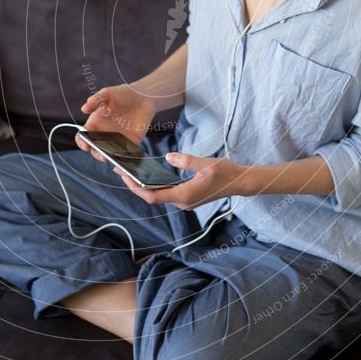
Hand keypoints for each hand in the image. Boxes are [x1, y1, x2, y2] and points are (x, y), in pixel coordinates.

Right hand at [75, 84, 155, 162]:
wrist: (143, 96)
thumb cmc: (122, 94)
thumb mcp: (108, 93)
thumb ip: (96, 100)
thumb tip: (84, 109)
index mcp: (95, 124)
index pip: (83, 137)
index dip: (82, 142)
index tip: (86, 145)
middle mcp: (104, 135)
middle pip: (96, 149)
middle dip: (97, 153)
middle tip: (102, 153)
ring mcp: (118, 141)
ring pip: (110, 155)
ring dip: (110, 158)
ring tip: (113, 157)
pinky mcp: (132, 143)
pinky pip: (127, 155)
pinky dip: (126, 159)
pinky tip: (126, 160)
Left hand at [112, 152, 247, 209]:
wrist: (240, 183)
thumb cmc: (226, 173)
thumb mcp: (207, 164)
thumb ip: (186, 161)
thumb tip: (169, 157)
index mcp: (185, 195)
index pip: (152, 196)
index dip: (135, 188)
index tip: (124, 176)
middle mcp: (182, 202)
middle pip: (152, 196)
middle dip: (135, 185)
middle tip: (120, 171)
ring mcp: (185, 201)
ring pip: (159, 195)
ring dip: (144, 186)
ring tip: (130, 172)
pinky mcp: (188, 197)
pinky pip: (167, 193)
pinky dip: (155, 185)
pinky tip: (149, 175)